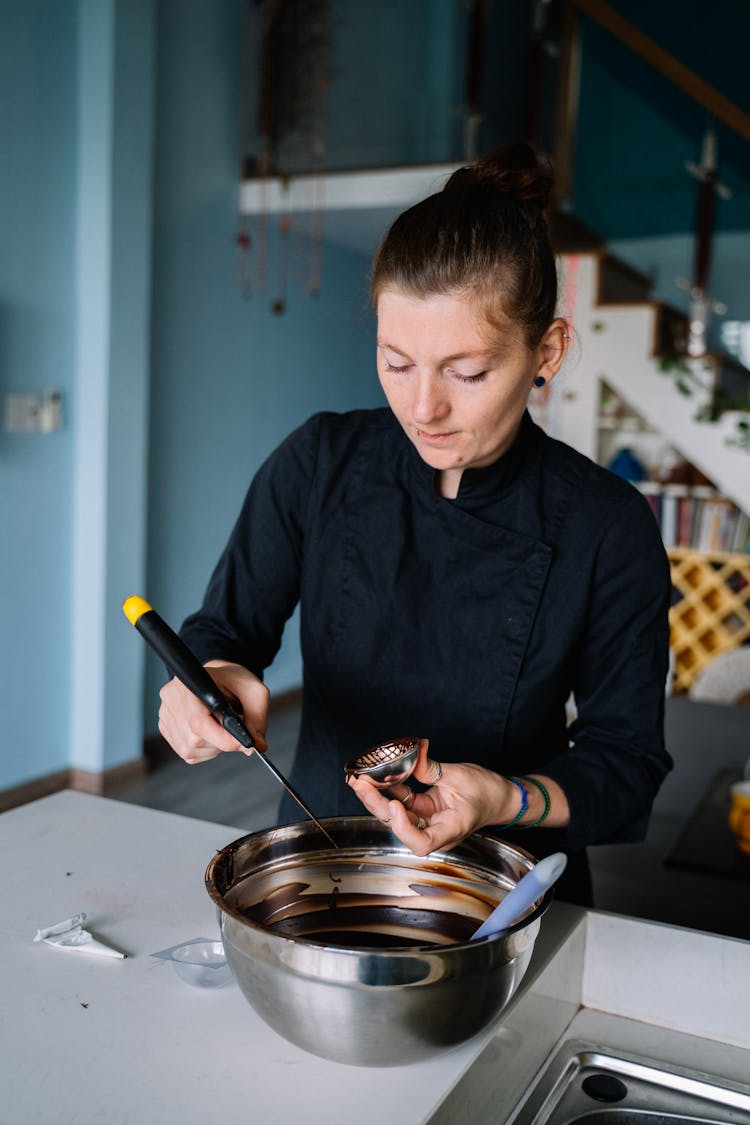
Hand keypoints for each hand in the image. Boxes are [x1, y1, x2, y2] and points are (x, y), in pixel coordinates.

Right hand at [158, 660, 268, 763]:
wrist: (221, 678)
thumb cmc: (236, 682)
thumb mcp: (255, 693)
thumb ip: (257, 719)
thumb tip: (257, 746)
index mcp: (191, 684)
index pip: (199, 722)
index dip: (223, 739)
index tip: (244, 745)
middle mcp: (172, 698)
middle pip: (194, 740)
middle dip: (221, 743)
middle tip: (236, 733)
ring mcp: (165, 713)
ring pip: (190, 749)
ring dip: (213, 748)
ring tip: (223, 730)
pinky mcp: (166, 727)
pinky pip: (187, 751)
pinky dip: (204, 750)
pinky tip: (212, 734)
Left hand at [347, 739, 514, 856]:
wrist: (500, 797)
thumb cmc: (487, 792)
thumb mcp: (460, 776)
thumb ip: (432, 768)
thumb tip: (412, 753)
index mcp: (449, 829)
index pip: (420, 842)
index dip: (403, 827)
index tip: (396, 804)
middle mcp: (434, 830)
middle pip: (399, 825)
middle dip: (377, 804)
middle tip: (359, 783)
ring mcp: (427, 820)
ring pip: (396, 813)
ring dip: (377, 796)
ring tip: (360, 778)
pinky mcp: (423, 809)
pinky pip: (402, 800)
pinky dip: (389, 788)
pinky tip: (376, 776)